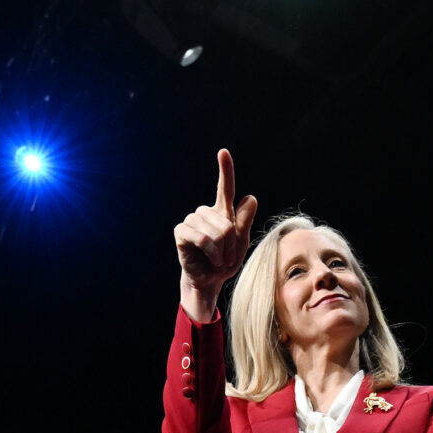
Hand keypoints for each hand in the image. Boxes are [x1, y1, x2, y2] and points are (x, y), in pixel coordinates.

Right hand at [175, 148, 257, 319]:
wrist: (209, 281)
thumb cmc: (225, 262)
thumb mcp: (241, 244)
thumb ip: (244, 222)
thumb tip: (251, 197)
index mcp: (223, 213)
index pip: (225, 188)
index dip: (225, 170)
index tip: (223, 152)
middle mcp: (206, 213)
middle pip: (226, 222)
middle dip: (231, 244)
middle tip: (227, 257)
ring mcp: (192, 221)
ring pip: (215, 231)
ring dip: (221, 250)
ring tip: (218, 259)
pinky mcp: (181, 231)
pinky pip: (201, 238)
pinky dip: (210, 252)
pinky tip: (209, 259)